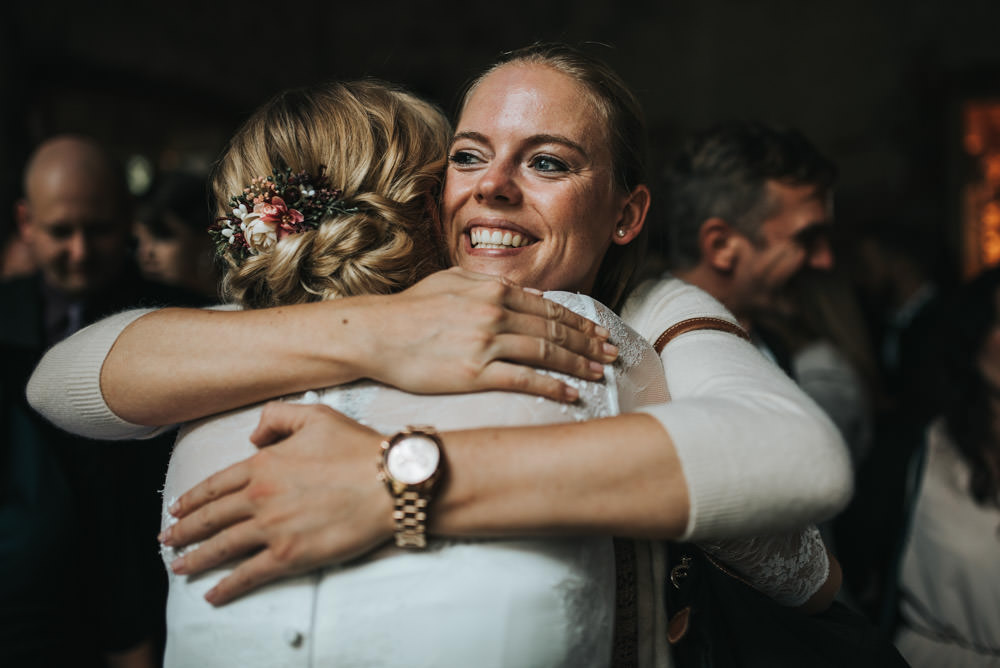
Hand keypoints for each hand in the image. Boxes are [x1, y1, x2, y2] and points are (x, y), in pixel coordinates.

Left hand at [160, 402, 392, 604]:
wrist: (389, 482)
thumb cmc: (357, 448)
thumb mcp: (315, 415)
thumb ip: (276, 417)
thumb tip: (252, 436)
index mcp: (263, 464)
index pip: (216, 484)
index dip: (192, 498)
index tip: (177, 509)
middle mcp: (259, 497)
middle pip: (211, 517)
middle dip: (184, 530)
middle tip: (167, 540)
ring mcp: (271, 528)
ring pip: (221, 547)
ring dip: (196, 559)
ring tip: (180, 567)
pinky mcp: (289, 555)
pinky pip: (248, 574)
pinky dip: (227, 587)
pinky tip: (214, 594)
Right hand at [362, 267, 616, 401]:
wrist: (376, 334)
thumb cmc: (411, 308)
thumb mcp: (452, 282)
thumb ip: (490, 284)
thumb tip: (523, 293)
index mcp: (493, 291)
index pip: (548, 308)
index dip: (579, 322)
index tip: (598, 333)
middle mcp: (495, 314)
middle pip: (554, 330)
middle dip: (588, 343)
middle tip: (611, 355)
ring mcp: (486, 343)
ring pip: (546, 353)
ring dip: (579, 363)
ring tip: (599, 373)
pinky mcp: (474, 373)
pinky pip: (524, 380)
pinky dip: (552, 386)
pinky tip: (571, 393)